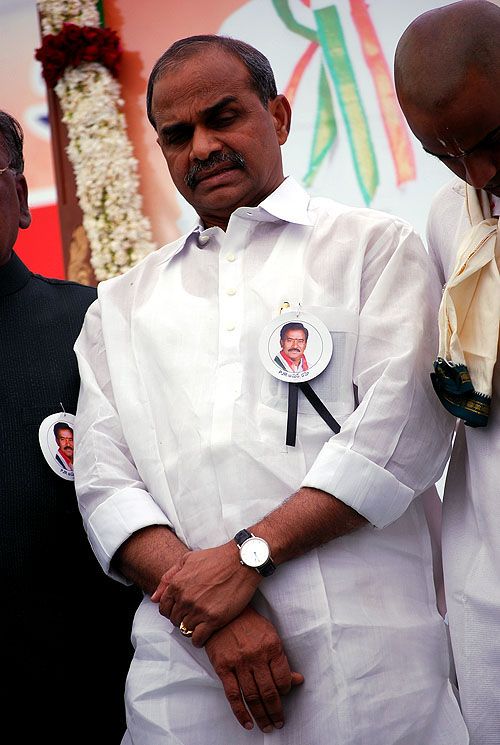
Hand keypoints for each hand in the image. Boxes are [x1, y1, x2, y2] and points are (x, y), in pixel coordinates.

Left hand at [150, 542, 260, 646]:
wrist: (241, 562)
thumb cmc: (216, 558)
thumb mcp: (187, 560)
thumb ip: (168, 577)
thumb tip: (154, 597)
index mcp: (177, 584)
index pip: (164, 608)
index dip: (171, 611)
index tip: (180, 611)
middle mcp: (185, 598)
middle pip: (174, 620)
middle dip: (182, 619)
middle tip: (193, 615)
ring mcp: (199, 610)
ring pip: (185, 630)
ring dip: (191, 629)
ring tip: (200, 623)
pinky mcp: (214, 619)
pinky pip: (198, 638)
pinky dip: (199, 639)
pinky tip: (205, 633)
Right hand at [205, 606, 303, 731]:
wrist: (224, 614)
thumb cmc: (250, 624)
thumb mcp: (271, 636)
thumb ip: (282, 660)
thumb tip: (297, 680)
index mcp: (271, 646)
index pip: (283, 678)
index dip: (286, 691)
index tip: (284, 696)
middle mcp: (256, 656)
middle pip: (268, 691)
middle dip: (276, 711)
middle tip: (278, 722)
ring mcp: (239, 663)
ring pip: (252, 697)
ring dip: (261, 716)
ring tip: (266, 726)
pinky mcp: (223, 667)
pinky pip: (233, 695)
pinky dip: (240, 713)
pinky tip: (247, 723)